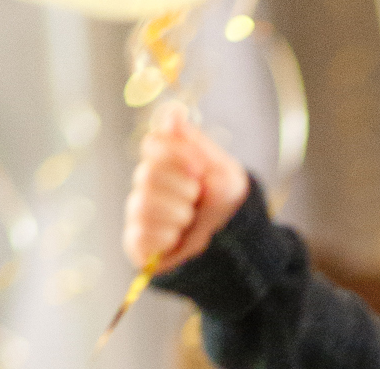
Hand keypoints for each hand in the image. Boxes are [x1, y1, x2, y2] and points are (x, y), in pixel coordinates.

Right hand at [122, 102, 248, 274]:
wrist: (241, 247)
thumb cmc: (230, 208)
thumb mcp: (222, 170)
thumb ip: (194, 143)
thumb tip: (171, 110)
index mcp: (166, 165)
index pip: (153, 144)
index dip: (178, 155)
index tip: (200, 168)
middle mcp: (148, 186)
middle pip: (147, 173)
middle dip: (183, 188)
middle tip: (197, 199)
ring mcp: (140, 213)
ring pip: (145, 203)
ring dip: (179, 213)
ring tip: (191, 221)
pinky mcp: (138, 243)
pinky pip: (143, 232)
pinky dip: (168, 236)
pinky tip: (178, 239)